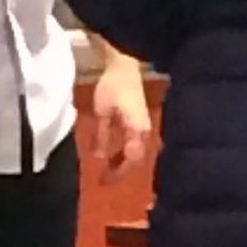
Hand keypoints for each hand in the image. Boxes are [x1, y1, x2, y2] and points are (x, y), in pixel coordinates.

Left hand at [92, 57, 151, 182]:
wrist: (126, 66)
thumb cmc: (113, 87)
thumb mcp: (102, 112)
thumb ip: (102, 136)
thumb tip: (99, 157)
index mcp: (138, 130)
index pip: (131, 159)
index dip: (118, 173)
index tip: (104, 180)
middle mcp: (146, 131)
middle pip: (138, 159)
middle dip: (123, 170)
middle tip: (106, 178)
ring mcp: (147, 126)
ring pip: (140, 152)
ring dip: (126, 161)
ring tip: (110, 167)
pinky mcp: (143, 121)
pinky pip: (139, 143)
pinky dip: (128, 151)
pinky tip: (116, 152)